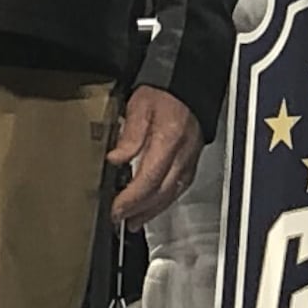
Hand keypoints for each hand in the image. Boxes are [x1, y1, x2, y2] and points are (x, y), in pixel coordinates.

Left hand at [109, 85, 198, 221]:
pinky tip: (153, 206)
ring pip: (171, 194)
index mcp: (168, 140)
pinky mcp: (191, 161)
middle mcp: (182, 154)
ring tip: (134, 221)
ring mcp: (189, 159)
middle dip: (139, 210)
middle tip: (119, 220)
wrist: (186, 86)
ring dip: (152, 211)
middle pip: (161, 192)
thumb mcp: (139, 105)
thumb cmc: (164, 92)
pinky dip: (164, 201)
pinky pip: (179, 188)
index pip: (149, 179)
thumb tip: (116, 158)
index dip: (131, 198)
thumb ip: (129, 134)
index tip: (116, 209)